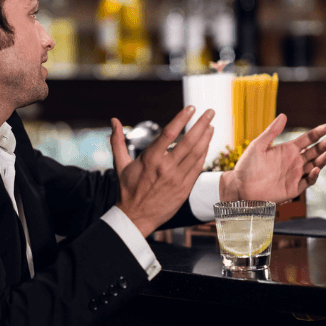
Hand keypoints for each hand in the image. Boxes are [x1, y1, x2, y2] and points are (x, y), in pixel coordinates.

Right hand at [110, 106, 214, 236]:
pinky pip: (197, 168)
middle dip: (201, 124)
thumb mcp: (120, 164)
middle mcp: (166, 168)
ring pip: (196, 154)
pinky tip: (206, 145)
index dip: (182, 118)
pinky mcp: (184, 189)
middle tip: (210, 111)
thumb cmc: (127, 189)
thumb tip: (113, 120)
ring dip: (206, 138)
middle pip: (189, 141)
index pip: (170, 133)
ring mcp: (177, 179)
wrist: (135, 217)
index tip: (191, 108)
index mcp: (150, 159)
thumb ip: (117, 141)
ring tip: (211, 125)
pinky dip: (203, 155)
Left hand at [220, 114, 325, 203]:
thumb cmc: (246, 166)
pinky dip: (313, 176)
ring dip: (321, 160)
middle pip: (314, 152)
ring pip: (314, 166)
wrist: (240, 187)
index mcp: (287, 150)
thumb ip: (271, 132)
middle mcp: (294, 161)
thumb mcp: (258, 145)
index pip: (307, 139)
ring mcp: (295, 175)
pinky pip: (307, 181)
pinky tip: (315, 168)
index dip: (318, 133)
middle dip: (324, 145)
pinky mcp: (293, 188)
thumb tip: (284, 115)